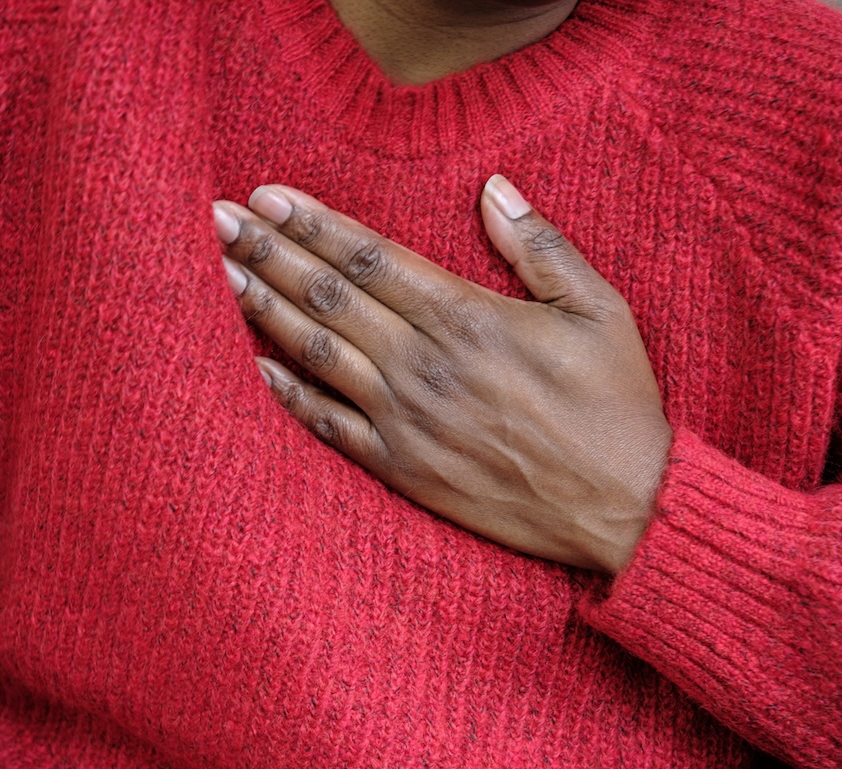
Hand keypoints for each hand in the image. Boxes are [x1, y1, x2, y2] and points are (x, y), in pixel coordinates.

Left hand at [213, 175, 671, 574]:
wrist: (623, 508)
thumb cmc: (616, 406)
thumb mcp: (601, 309)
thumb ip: (540, 246)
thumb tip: (494, 188)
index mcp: (468, 317)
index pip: (369, 255)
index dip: (313, 222)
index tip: (268, 195)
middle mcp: (424, 364)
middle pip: (328, 295)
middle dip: (268, 252)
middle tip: (217, 219)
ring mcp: (406, 420)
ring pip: (317, 351)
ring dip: (262, 308)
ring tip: (219, 273)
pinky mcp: (402, 469)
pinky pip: (327, 426)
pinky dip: (286, 393)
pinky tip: (253, 364)